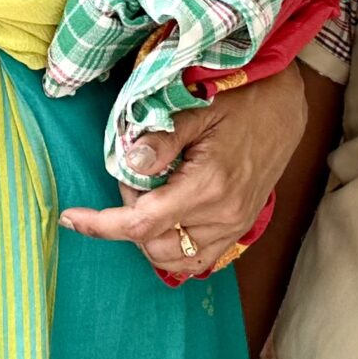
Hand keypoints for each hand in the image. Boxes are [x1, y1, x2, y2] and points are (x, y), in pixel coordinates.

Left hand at [58, 66, 310, 277]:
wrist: (286, 106)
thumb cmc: (242, 99)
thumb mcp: (196, 109)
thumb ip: (161, 139)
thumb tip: (129, 162)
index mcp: (208, 187)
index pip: (142, 223)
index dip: (101, 224)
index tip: (71, 218)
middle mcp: (223, 216)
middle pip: (153, 245)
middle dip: (128, 219)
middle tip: (134, 177)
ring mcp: (234, 227)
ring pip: (174, 258)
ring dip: (149, 235)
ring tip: (151, 192)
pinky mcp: (240, 228)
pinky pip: (199, 259)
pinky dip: (174, 246)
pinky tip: (166, 217)